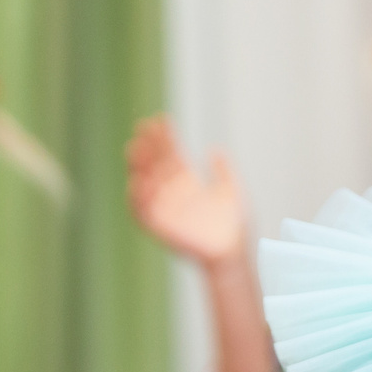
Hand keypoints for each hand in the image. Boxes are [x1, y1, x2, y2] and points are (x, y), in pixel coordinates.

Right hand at [125, 116, 247, 265]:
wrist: (233, 252)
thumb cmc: (234, 225)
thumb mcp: (230, 189)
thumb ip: (223, 170)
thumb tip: (215, 150)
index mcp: (187, 184)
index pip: (170, 156)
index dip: (164, 138)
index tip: (160, 120)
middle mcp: (173, 195)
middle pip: (154, 166)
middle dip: (148, 148)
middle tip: (144, 129)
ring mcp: (166, 210)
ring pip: (144, 185)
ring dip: (139, 167)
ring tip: (137, 148)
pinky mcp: (160, 227)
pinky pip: (143, 212)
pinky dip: (138, 198)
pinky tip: (138, 180)